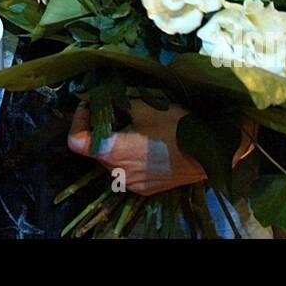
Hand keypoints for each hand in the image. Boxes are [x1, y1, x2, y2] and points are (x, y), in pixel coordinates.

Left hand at [67, 99, 256, 195]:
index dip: (78, 122)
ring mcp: (131, 183)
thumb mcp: (144, 106)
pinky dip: (127, 156)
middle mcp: (117, 172)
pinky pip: (125, 171)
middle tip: (115, 111)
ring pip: (109, 160)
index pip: (76, 142)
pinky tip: (145, 143)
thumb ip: (116, 103)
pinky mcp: (144, 188)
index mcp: (114, 151)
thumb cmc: (176, 126)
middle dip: (100, 128)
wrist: (208, 152)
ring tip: (133, 126)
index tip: (90, 107)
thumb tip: (97, 97)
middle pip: (94, 149)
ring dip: (114, 143)